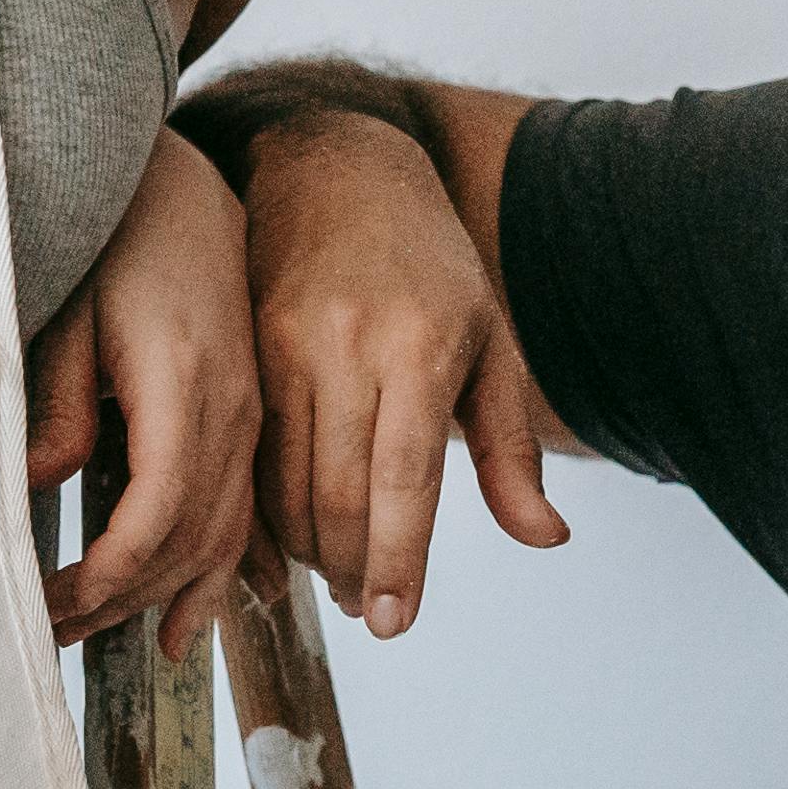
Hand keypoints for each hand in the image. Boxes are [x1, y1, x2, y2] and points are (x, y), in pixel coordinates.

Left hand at [34, 131, 262, 653]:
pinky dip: (213, 576)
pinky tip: (186, 623)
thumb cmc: (113, 242)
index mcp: (188, 382)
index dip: (110, 572)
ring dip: (160, 595)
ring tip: (98, 636)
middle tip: (50, 629)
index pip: (159, 510)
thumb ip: (56, 401)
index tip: (54, 603)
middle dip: (121, 597)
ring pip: (221, 537)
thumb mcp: (68, 311)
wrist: (180, 191)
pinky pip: (242, 517)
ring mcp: (249, 418)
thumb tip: (36, 483)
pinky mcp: (248, 421)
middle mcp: (233, 410)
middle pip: (191, 538)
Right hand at [246, 111, 563, 636]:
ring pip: (283, 480)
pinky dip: (264, 508)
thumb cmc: (430, 263)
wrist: (336, 167)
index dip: (399, 560)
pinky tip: (288, 537)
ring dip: (307, 549)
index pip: (404, 479)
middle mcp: (347, 344)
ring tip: (336, 578)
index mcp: (421, 347)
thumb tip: (546, 538)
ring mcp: (285, 342)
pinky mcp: (242, 343)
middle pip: (338, 493)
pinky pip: (247, 452)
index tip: (395, 622)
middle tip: (368, 608)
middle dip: (352, 569)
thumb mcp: (489, 341)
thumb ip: (509, 449)